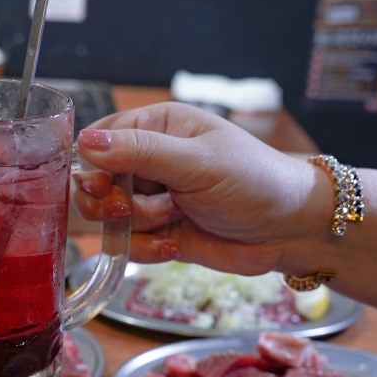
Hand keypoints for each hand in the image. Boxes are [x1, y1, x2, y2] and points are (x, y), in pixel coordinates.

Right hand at [73, 102, 323, 275]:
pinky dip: (144, 250)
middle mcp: (148, 160)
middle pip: (93, 183)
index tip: (106, 185)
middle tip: (134, 208)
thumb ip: (140, 151)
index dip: (93, 166)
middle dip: (113, 202)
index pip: (97, 141)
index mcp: (156, 126)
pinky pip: (127, 244)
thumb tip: (85, 143)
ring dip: (135, 225)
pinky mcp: (158, 233)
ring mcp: (151, 198)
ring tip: (173, 218)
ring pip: (107, 218)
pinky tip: (174, 245)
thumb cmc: (255, 181)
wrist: (291, 231)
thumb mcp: (197, 162)